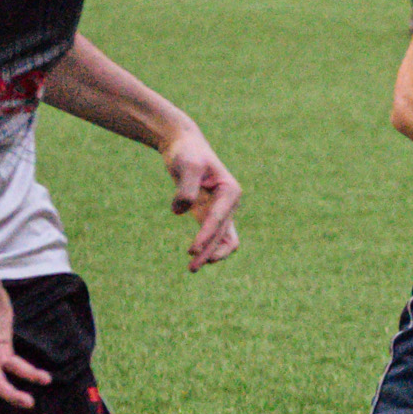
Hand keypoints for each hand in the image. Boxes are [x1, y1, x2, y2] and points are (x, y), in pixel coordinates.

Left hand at [162, 127, 241, 271]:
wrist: (184, 146)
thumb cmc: (187, 153)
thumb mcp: (187, 165)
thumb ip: (186, 188)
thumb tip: (181, 211)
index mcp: (231, 191)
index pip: (218, 219)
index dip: (205, 236)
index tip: (192, 250)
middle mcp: (230, 203)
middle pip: (222, 234)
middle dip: (208, 252)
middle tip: (191, 268)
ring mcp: (222, 210)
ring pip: (223, 239)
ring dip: (211, 254)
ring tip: (193, 267)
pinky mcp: (210, 213)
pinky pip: (215, 236)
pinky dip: (208, 247)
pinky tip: (194, 254)